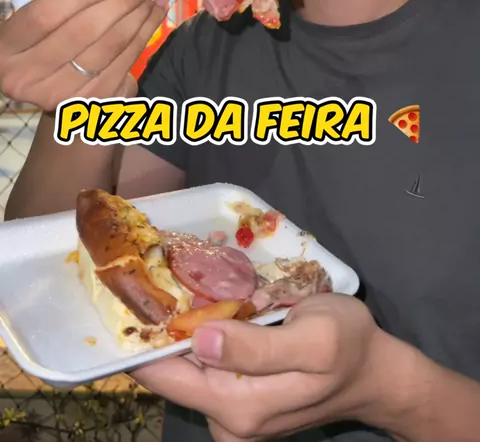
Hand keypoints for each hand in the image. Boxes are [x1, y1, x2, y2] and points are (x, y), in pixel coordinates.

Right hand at [0, 0, 167, 110]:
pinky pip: (124, 65)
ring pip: (109, 50)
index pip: (44, 16)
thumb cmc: (44, 37)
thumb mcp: (41, 7)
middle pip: (82, 32)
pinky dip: (144, 37)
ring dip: (138, 18)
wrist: (49, 85)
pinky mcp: (90, 105)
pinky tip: (153, 17)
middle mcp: (25, 79)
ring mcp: (59, 96)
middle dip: (120, 3)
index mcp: (6, 49)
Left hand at [132, 294, 405, 441]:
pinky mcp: (241, 405)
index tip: (125, 294)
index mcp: (240, 406)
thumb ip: (257, 348)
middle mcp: (228, 421)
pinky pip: (206, 369)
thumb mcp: (315, 339)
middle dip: (160, 327)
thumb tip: (200, 342)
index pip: (166, 376)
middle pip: (172, 372)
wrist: (378, 374)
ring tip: (174, 283)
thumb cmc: (350, 346)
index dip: (139, 337)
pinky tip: (206, 307)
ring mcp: (233, 417)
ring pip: (188, 369)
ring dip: (180, 329)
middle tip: (149, 276)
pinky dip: (201, 338)